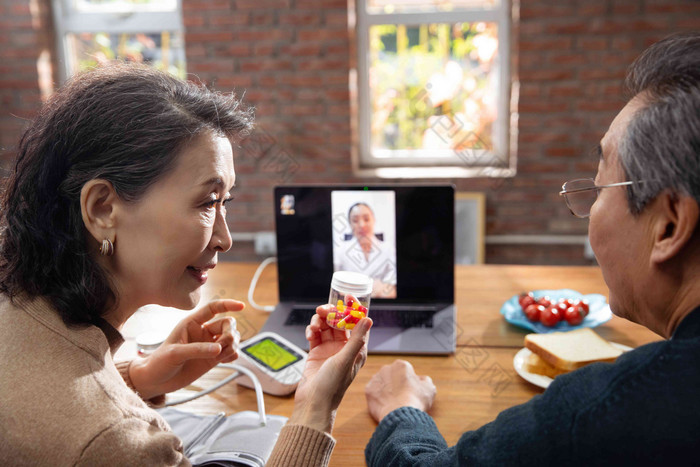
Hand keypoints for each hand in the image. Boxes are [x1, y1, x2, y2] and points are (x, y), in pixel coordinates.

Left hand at [129, 299, 243, 399]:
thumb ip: (197, 349)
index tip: (241, 306)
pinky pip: (231, 352)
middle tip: (222, 345)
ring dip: (233, 344)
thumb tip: (219, 349)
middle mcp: (203, 332)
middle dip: (230, 333)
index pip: (213, 308)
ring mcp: (209, 345)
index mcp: (192, 323)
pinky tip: (225, 360)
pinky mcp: (212, 359)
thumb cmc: (159, 362)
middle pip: (227, 324)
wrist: (156, 381)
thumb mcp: (174, 353)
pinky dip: (232, 355)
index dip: (228, 305)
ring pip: (232, 338)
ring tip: (222, 355)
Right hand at [288, 304, 372, 433]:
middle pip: (340, 322)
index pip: (357, 323)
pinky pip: (315, 334)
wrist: (313, 403)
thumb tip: (368, 319)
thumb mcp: (345, 360)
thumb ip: (356, 339)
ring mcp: (330, 349)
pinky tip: (310, 334)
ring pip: (326, 326)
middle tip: (323, 309)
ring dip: (319, 321)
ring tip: (314, 326)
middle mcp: (344, 347)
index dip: (353, 309)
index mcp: (357, 349)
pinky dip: (312, 330)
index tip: (347, 297)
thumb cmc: (332, 386)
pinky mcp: (316, 352)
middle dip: (332, 313)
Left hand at [365, 359, 435, 422]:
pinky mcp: (368, 391)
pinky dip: (379, 399)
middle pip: (392, 376)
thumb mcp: (429, 388)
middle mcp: (386, 368)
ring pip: (382, 384)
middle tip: (402, 398)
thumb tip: (420, 379)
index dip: (409, 382)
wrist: (401, 414)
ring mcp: (376, 379)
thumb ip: (424, 380)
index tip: (411, 392)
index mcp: (401, 365)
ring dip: (386, 391)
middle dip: (395, 384)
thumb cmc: (416, 400)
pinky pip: (374, 394)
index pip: (405, 371)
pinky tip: (386, 406)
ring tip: (393, 404)